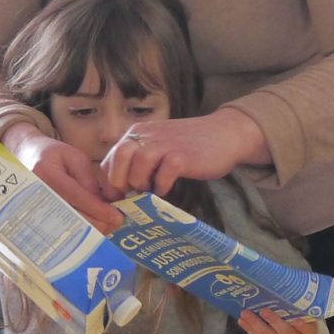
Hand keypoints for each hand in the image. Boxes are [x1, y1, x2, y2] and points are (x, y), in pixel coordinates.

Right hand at [4, 123, 122, 231]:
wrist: (24, 157)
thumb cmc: (52, 154)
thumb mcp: (74, 156)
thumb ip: (88, 178)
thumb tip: (101, 202)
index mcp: (47, 174)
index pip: (76, 196)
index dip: (98, 209)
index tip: (116, 217)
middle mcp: (37, 194)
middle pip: (71, 217)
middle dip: (97, 223)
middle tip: (116, 223)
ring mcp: (33, 208)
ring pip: (66, 228)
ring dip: (90, 229)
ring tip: (107, 224)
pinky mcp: (34, 218)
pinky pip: (59, 230)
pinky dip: (78, 231)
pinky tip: (92, 227)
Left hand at [99, 108, 267, 199]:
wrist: (225, 134)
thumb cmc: (189, 145)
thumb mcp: (158, 146)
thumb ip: (139, 160)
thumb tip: (122, 189)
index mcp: (137, 134)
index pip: (110, 159)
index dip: (109, 182)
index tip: (117, 199)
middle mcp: (147, 136)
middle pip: (118, 158)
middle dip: (119, 183)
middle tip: (129, 198)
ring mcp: (165, 145)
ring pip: (138, 166)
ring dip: (141, 184)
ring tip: (149, 192)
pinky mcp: (182, 156)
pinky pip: (163, 174)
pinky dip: (161, 186)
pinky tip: (166, 189)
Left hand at [238, 309, 322, 333]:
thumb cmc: (302, 332)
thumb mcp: (309, 325)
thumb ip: (303, 317)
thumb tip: (293, 305)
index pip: (306, 330)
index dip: (302, 326)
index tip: (298, 321)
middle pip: (284, 332)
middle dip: (273, 321)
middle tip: (264, 310)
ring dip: (254, 324)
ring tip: (245, 313)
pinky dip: (249, 329)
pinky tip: (242, 321)